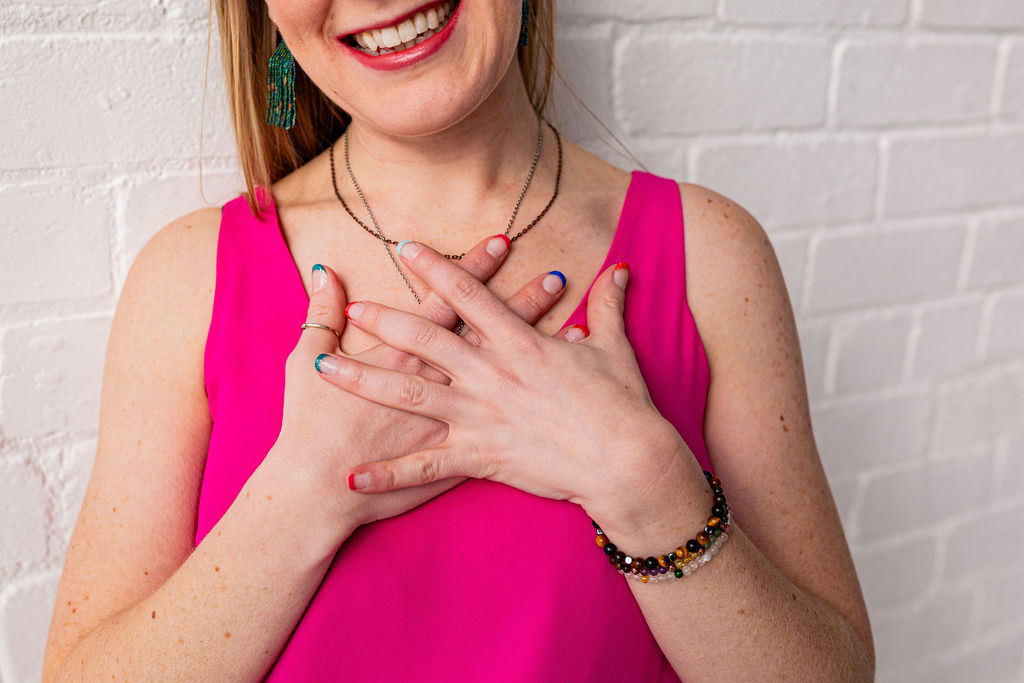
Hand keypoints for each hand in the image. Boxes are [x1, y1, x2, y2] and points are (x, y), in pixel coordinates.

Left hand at [312, 241, 695, 529]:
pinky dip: (389, 473)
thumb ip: (609, 305)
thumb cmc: (623, 404)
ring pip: (411, 394)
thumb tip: (619, 269)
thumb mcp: (617, 348)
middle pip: (426, 338)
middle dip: (385, 320)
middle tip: (354, 307)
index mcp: (520, 343)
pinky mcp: (481, 456)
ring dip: (365, 380)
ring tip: (326, 370)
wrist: (628, 462)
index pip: (468, 295)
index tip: (403, 248)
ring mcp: (481, 415)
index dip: (434, 268)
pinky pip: (425, 464)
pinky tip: (354, 476)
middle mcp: (492, 374)